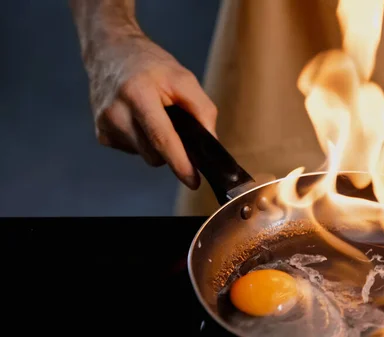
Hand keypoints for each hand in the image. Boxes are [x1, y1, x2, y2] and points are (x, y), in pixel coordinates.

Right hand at [84, 32, 215, 189]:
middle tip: (176, 126)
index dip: (179, 163)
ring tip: (155, 116)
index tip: (193, 181)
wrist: (111, 52)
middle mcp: (116, 112)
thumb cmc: (151, 65)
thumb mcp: (183, 78)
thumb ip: (202, 110)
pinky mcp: (101, 134)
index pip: (161, 138)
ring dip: (156, 145)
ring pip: (145, 155)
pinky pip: (133, 151)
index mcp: (137, 94)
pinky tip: (139, 120)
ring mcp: (105, 125)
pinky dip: (143, 141)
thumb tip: (210, 143)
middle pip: (154, 153)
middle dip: (172, 150)